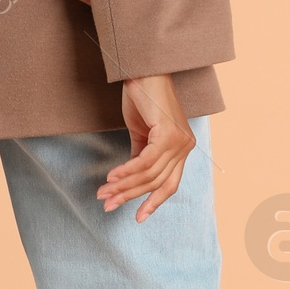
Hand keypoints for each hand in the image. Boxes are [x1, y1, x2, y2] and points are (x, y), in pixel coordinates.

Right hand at [98, 73, 195, 220]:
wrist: (144, 70)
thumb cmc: (142, 97)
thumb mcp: (141, 133)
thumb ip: (140, 156)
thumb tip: (129, 179)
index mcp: (182, 148)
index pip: (170, 184)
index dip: (153, 202)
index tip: (137, 218)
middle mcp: (186, 147)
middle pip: (157, 182)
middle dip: (130, 196)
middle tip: (107, 204)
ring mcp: (180, 141)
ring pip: (149, 174)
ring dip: (123, 185)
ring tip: (103, 192)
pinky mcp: (169, 134)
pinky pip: (145, 160)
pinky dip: (127, 171)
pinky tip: (112, 177)